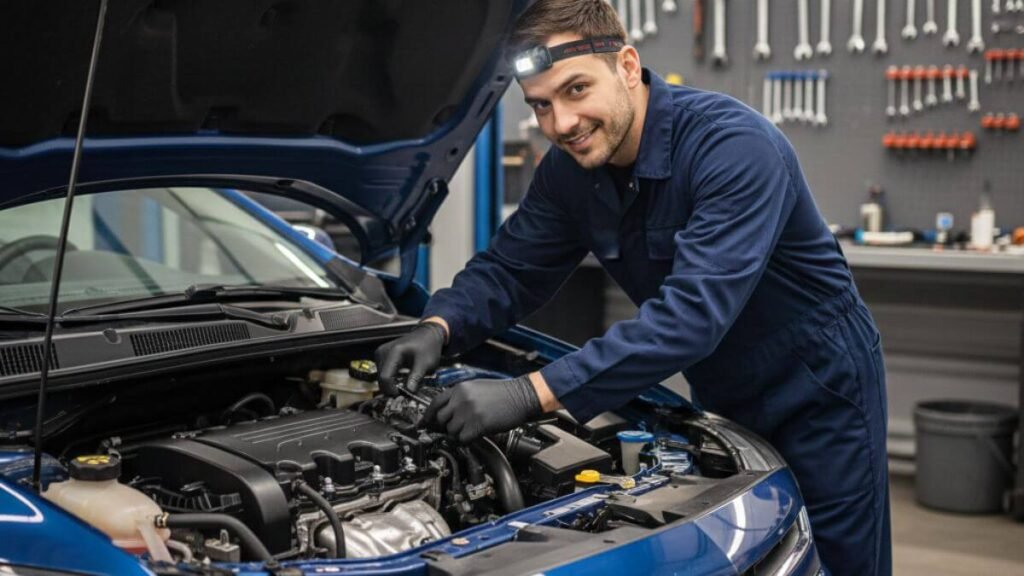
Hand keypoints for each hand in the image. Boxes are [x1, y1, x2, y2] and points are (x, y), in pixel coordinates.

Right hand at [374, 322, 446, 394]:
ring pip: (381, 376)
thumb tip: (409, 392)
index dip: (391, 390)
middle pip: (381, 378)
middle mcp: (383, 352)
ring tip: (405, 384)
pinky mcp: (382, 355)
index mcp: (393, 352)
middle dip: (391, 388)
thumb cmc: (428, 347)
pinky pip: (383, 371)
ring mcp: (381, 353)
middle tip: (405, 393)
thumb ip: (416, 377)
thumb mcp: (426, 363)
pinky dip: (391, 377)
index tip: (402, 395)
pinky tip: (401, 378)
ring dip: (391, 383)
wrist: (427, 334)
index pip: (385, 377)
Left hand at [422, 376, 541, 443]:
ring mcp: (469, 412)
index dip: (428, 415)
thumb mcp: (476, 387)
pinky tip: (476, 433)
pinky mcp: (478, 425)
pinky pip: (463, 438)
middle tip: (455, 428)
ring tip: (471, 428)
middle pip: (440, 419)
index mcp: (459, 389)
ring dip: (458, 433)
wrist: (521, 396)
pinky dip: (467, 439)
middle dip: (446, 426)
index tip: (424, 423)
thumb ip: (459, 397)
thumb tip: (446, 412)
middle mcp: (461, 399)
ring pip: (451, 431)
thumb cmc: (502, 393)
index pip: (435, 403)